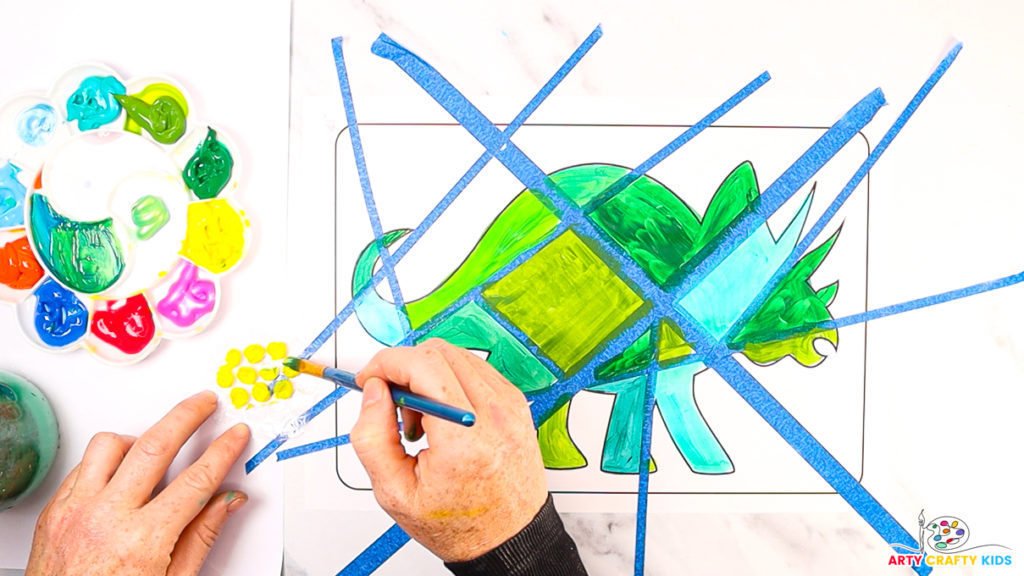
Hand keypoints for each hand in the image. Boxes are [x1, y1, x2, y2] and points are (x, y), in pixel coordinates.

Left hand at [26, 390, 250, 575]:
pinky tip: (120, 471)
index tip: (234, 436)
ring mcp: (74, 512)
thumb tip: (227, 502)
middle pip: (154, 446)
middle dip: (186, 416)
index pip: (195, 480)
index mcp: (142, 541)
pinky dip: (105, 462)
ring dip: (137, 439)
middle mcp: (105, 519)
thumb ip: (200, 537)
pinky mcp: (52, 512)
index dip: (222, 451)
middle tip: (203, 403)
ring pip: (109, 446)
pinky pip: (82, 467)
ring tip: (155, 443)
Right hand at [351, 339, 548, 562]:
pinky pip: (474, 369)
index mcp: (463, 438)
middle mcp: (493, 414)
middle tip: (390, 403)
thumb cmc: (459, 522)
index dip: (386, 362)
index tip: (369, 378)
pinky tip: (442, 416)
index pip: (422, 366)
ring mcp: (509, 404)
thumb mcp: (395, 492)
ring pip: (455, 355)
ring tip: (419, 419)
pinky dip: (448, 381)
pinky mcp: (516, 402)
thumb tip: (373, 391)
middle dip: (403, 367)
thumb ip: (372, 437)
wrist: (509, 537)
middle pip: (437, 352)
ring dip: (426, 374)